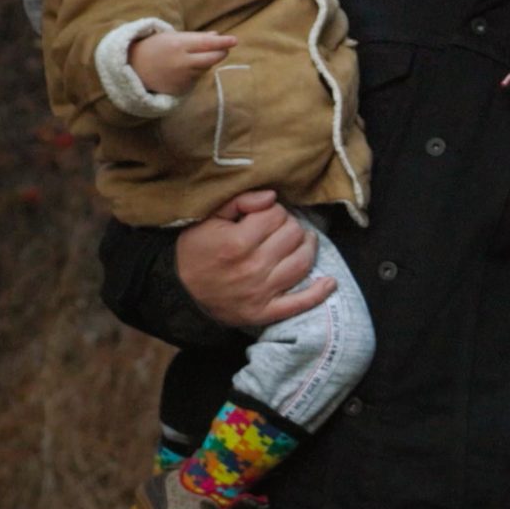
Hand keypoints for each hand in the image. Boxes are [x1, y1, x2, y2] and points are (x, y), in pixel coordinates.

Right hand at [131, 29, 235, 94]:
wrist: (133, 69)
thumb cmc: (154, 48)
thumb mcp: (171, 37)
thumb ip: (196, 38)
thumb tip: (218, 36)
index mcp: (178, 45)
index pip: (207, 43)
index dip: (223, 42)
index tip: (234, 40)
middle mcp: (182, 62)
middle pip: (212, 58)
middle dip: (221, 52)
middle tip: (225, 48)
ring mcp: (182, 77)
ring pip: (205, 68)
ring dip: (205, 62)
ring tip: (189, 57)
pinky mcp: (182, 88)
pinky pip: (196, 78)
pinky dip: (195, 72)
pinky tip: (182, 69)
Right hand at [175, 190, 330, 329]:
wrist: (179, 291)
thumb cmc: (195, 251)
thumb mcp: (207, 220)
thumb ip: (239, 202)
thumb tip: (273, 197)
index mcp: (236, 242)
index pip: (276, 216)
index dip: (274, 211)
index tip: (265, 215)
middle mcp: (252, 267)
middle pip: (293, 235)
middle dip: (290, 225)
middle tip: (281, 227)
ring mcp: (261, 292)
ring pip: (303, 262)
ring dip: (308, 247)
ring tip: (303, 240)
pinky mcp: (265, 312)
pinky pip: (300, 303)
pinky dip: (319, 292)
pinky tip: (330, 282)